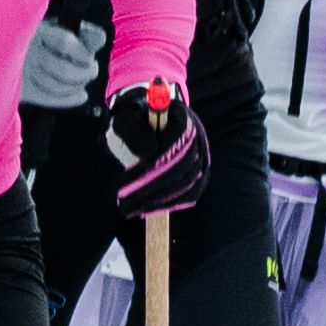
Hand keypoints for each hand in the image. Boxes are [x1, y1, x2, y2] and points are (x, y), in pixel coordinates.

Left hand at [103, 79, 208, 218]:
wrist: (142, 123)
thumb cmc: (131, 120)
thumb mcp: (124, 120)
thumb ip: (134, 130)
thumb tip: (150, 154)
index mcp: (180, 116)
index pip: (179, 136)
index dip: (161, 156)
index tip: (136, 172)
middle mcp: (196, 136)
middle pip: (186, 165)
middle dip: (156, 185)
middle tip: (127, 200)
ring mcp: (200, 156)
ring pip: (190, 183)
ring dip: (162, 199)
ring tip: (134, 209)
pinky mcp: (198, 174)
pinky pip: (192, 193)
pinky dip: (173, 204)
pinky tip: (149, 210)